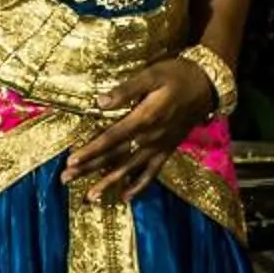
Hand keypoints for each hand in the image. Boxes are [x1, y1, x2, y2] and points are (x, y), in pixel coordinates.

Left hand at [66, 56, 216, 201]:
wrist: (207, 85)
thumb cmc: (177, 75)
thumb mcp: (152, 75)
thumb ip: (126, 90)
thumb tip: (100, 102)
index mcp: (145, 118)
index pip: (111, 138)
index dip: (91, 149)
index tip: (71, 159)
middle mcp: (150, 137)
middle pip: (115, 156)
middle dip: (90, 169)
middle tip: (66, 179)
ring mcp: (159, 147)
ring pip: (130, 169)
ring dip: (108, 183)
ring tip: (89, 197)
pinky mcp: (167, 150)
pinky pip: (152, 173)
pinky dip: (139, 186)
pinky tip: (125, 197)